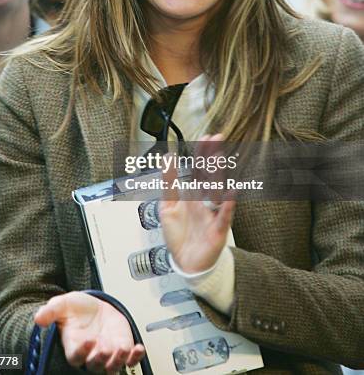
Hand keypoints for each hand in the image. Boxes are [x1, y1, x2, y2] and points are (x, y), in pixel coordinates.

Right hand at [35, 291, 144, 372]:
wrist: (94, 307)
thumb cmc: (77, 309)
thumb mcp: (63, 304)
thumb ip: (51, 311)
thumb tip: (38, 317)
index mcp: (75, 346)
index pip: (76, 357)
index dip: (82, 352)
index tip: (87, 341)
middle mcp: (91, 354)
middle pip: (95, 365)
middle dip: (100, 359)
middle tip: (105, 348)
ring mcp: (108, 353)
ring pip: (112, 366)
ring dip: (118, 361)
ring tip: (122, 350)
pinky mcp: (122, 347)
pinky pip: (130, 358)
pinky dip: (135, 357)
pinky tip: (139, 349)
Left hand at [160, 134, 235, 273]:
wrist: (186, 262)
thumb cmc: (180, 235)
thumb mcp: (167, 206)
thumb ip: (169, 183)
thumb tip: (167, 159)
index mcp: (193, 194)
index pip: (199, 169)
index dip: (203, 153)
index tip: (207, 137)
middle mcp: (205, 201)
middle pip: (210, 174)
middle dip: (213, 156)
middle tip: (218, 138)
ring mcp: (213, 213)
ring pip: (217, 191)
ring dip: (217, 175)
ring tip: (218, 159)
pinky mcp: (218, 230)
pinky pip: (224, 215)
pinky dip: (227, 205)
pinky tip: (230, 193)